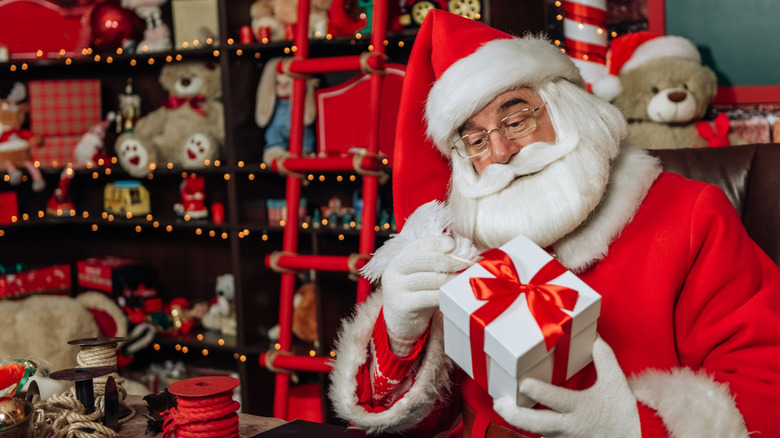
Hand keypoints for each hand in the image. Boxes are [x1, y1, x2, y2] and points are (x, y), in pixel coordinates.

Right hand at [381, 235, 468, 353]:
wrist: (400, 322)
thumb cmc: (417, 293)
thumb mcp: (422, 274)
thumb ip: (436, 261)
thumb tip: (462, 250)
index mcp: (401, 257)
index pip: (421, 244)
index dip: (439, 243)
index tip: (456, 246)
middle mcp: (395, 269)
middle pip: (427, 259)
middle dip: (451, 260)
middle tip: (468, 263)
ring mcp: (396, 287)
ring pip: (430, 278)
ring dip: (451, 278)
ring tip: (465, 279)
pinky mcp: (401, 305)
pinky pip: (427, 297)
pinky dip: (444, 295)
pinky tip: (454, 295)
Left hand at [493, 337, 640, 437]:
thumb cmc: (623, 414)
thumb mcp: (616, 383)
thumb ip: (604, 359)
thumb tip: (593, 336)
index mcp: (580, 407)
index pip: (555, 400)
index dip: (539, 392)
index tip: (524, 383)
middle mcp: (568, 426)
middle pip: (535, 424)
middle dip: (513, 414)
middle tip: (499, 402)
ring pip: (537, 433)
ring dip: (520, 423)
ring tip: (504, 407)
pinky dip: (534, 430)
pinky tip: (522, 419)